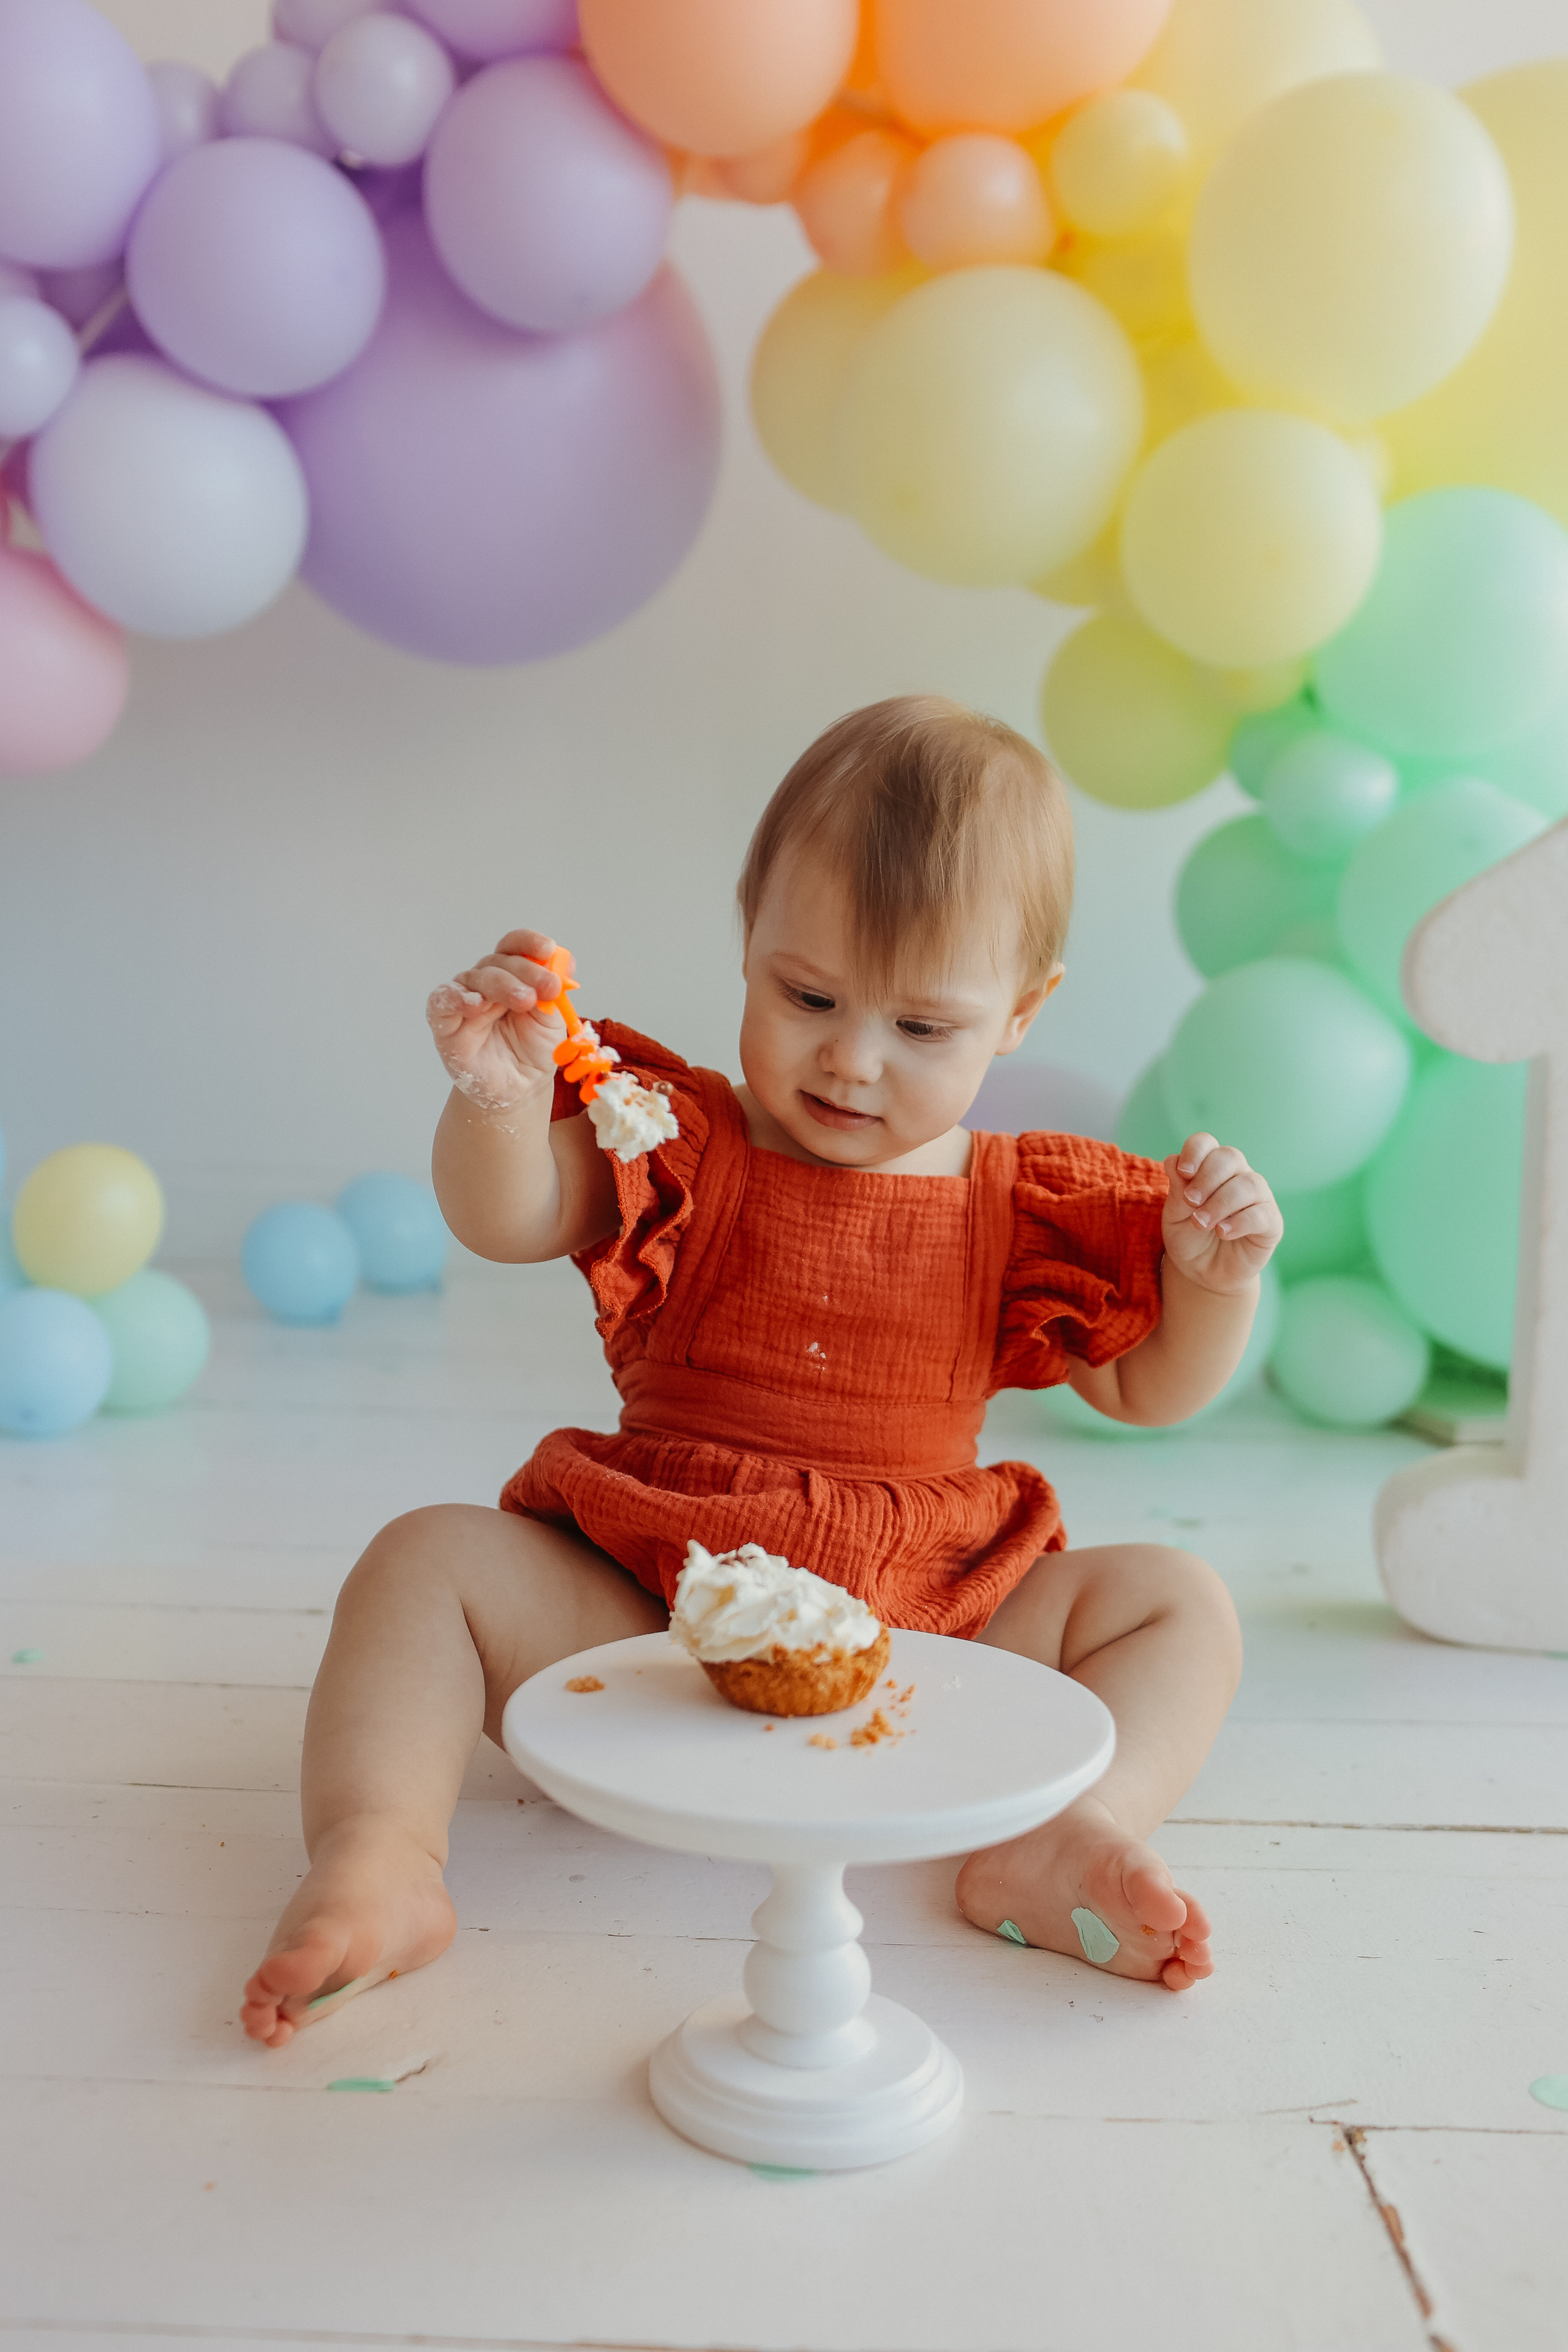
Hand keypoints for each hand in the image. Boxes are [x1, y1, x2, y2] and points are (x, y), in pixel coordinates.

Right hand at [426, 929, 570, 1113]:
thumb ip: (554, 992)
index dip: (529, 943)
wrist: (520, 1087)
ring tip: (524, 999)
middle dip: (526, 971)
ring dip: (501, 984)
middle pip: (498, 961)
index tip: (548, 949)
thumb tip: (565, 962)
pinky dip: (457, 998)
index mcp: (511, 974)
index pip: (514, 947)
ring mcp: (464, 1002)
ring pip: (475, 978)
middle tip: (548, 988)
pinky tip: (476, 1003)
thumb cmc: (534, 1049)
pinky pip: (442, 1003)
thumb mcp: (552, 1019)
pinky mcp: (445, 1025)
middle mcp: (485, 982)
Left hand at [1161, 1133, 1282, 1294]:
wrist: (1203, 1272)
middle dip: (1207, 1177)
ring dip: (1220, 1203)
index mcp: (1210, 1168)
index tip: (1183, 1173)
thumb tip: (1173, 1160)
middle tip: (1190, 1202)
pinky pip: (1261, 1213)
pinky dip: (1239, 1221)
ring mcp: (1258, 1197)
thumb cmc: (1189, 1238)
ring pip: (1248, 1184)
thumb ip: (1177, 1190)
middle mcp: (1237, 1175)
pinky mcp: (1271, 1222)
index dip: (1195, 1151)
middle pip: (1230, 1157)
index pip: (1206, 1143)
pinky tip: (1222, 1232)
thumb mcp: (1174, 1216)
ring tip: (1201, 1223)